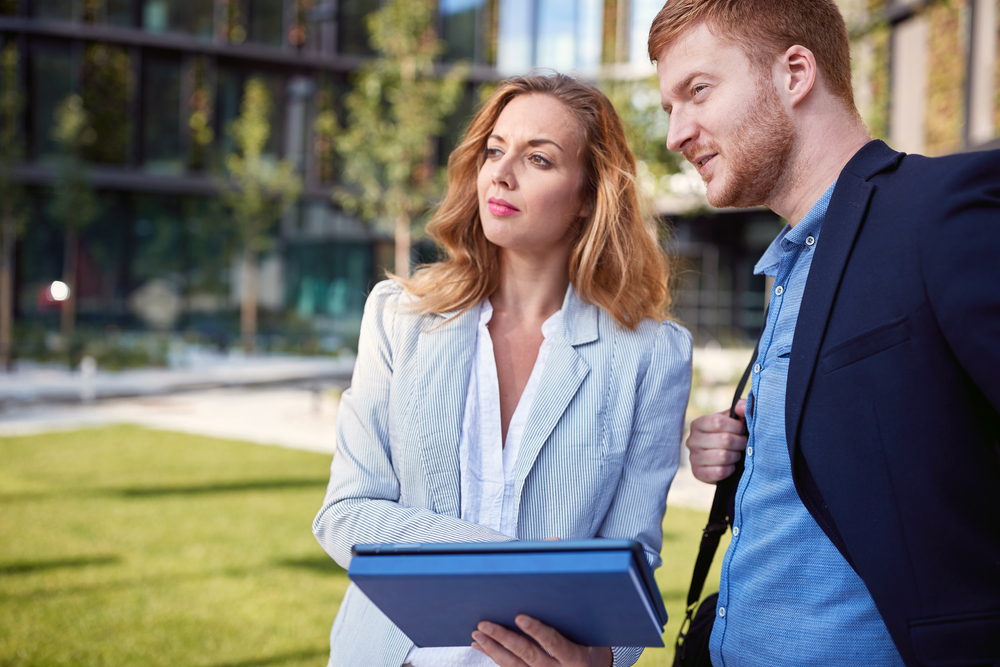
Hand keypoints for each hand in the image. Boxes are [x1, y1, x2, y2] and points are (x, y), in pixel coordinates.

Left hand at [472, 615, 611, 666]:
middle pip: (529, 654)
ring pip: (515, 666)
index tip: (520, 617)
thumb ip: (573, 611)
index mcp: (576, 658)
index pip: (555, 643)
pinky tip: (482, 646)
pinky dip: (494, 657)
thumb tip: (552, 574)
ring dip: (494, 649)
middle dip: (504, 638)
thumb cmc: (592, 646)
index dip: (538, 631)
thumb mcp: (591, 631)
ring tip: (478, 634)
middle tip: (485, 624)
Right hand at [686, 399, 747, 482]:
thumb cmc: (730, 435)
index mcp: (698, 423)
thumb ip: (741, 408)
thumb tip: (741, 407)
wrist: (723, 461)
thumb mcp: (734, 420)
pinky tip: (730, 466)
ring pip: (723, 456)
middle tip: (744, 444)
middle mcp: (691, 440)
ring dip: (736, 456)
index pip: (718, 421)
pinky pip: (720, 472)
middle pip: (724, 439)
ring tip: (737, 454)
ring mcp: (693, 457)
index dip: (736, 426)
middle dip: (740, 442)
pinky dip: (730, 470)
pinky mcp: (697, 473)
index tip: (742, 430)